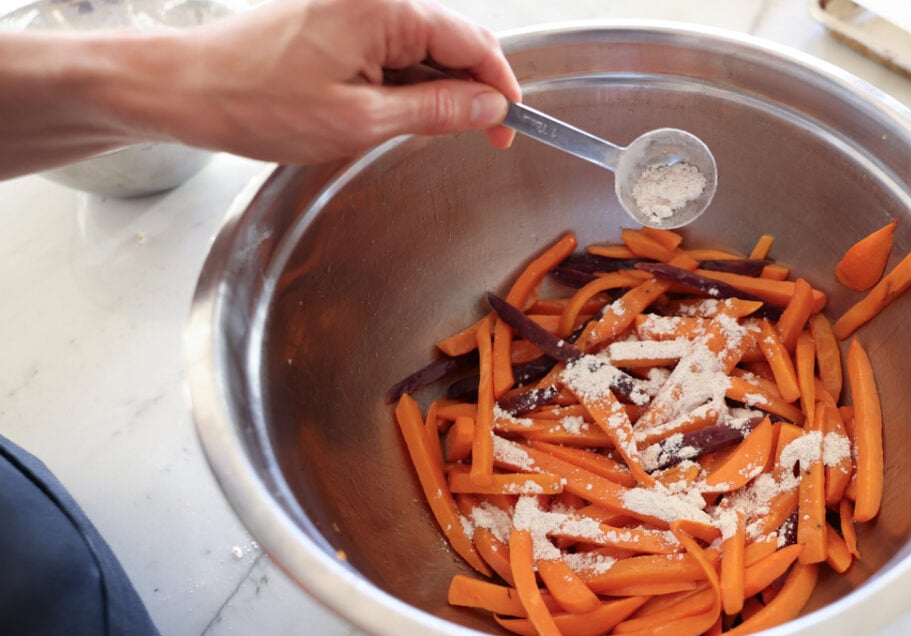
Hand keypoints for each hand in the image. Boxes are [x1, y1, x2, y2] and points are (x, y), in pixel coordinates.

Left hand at [0, 0, 519, 177]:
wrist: (188, 90)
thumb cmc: (258, 102)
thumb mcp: (361, 121)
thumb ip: (435, 111)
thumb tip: (487, 107)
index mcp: (383, 8)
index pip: (470, 40)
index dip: (499, 85)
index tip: (511, 125)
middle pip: (451, 38)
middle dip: (475, 87)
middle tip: (487, 136)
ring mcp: (352, 5)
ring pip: (422, 46)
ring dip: (439, 88)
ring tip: (434, 134)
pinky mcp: (336, 20)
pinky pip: (391, 48)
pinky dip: (407, 82)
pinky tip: (401, 116)